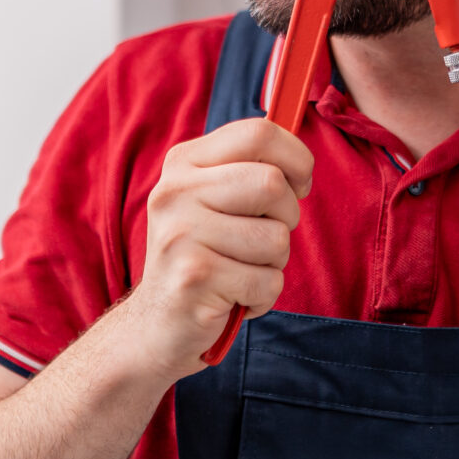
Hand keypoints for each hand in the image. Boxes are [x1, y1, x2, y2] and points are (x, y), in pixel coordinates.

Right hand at [124, 119, 310, 378]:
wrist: (156, 325)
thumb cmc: (203, 256)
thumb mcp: (213, 201)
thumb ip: (249, 170)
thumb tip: (301, 162)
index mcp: (183, 162)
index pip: (258, 133)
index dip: (296, 158)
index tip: (299, 185)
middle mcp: (175, 192)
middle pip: (272, 183)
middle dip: (287, 217)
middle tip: (265, 239)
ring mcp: (180, 235)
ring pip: (276, 238)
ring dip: (274, 263)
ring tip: (242, 271)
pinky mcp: (193, 278)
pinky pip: (268, 282)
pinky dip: (263, 297)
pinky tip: (234, 297)